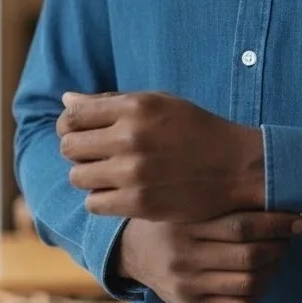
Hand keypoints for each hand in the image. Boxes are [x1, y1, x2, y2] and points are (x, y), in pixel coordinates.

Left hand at [56, 91, 264, 221]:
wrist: (236, 167)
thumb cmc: (196, 129)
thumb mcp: (159, 103)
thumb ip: (111, 101)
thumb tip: (66, 99)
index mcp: (135, 107)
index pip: (72, 115)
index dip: (70, 124)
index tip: (82, 131)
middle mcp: (130, 137)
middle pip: (69, 146)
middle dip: (78, 150)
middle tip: (98, 154)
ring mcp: (133, 173)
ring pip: (77, 177)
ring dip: (89, 176)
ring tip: (110, 173)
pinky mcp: (138, 203)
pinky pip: (93, 203)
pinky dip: (102, 199)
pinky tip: (120, 191)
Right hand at [115, 211, 301, 302]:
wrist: (133, 250)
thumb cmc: (173, 216)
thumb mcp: (188, 199)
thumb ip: (222, 196)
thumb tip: (272, 185)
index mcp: (185, 226)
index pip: (241, 226)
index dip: (276, 222)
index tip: (299, 217)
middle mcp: (184, 258)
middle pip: (248, 255)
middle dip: (280, 244)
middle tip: (293, 232)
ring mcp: (187, 285)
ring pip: (248, 283)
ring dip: (275, 267)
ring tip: (281, 251)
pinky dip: (261, 290)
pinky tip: (265, 274)